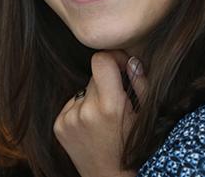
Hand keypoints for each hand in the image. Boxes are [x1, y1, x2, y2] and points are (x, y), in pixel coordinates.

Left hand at [54, 50, 147, 176]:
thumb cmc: (134, 145)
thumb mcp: (146, 115)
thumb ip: (140, 83)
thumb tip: (130, 59)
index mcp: (110, 106)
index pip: (101, 60)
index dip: (113, 58)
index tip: (121, 66)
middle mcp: (85, 111)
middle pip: (94, 75)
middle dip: (107, 83)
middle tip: (117, 103)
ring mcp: (69, 119)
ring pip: (84, 90)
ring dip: (94, 97)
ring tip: (104, 120)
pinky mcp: (59, 126)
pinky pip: (72, 104)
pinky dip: (82, 110)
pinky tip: (91, 127)